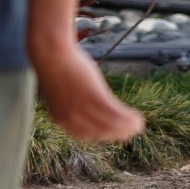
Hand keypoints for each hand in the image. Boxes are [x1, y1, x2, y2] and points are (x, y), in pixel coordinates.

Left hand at [30, 36, 144, 142]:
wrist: (50, 53)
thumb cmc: (55, 66)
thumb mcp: (61, 89)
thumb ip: (70, 99)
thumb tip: (80, 97)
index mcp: (60, 118)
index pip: (86, 135)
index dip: (103, 134)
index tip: (114, 130)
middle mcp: (71, 119)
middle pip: (100, 134)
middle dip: (118, 134)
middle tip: (131, 130)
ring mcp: (82, 110)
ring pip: (111, 126)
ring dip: (128, 128)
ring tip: (139, 124)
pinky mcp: (94, 99)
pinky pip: (116, 115)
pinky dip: (129, 119)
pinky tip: (138, 117)